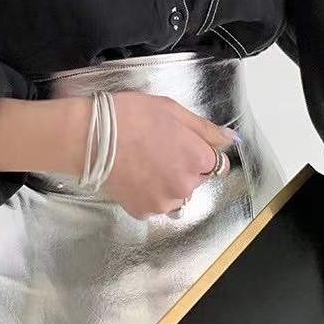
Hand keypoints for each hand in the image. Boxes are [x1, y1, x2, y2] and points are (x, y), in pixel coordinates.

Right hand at [100, 90, 233, 219]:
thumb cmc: (131, 116)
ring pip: (175, 195)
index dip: (199, 152)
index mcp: (198, 159)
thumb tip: (232, 140)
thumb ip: (206, 129)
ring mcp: (164, 202)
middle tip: (157, 149)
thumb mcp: (173, 111)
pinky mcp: (143, 211)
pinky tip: (134, 176)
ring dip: (167, 184)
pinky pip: (155, 205)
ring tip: (144, 164)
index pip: (216, 163)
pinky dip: (148, 194)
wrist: (91, 137)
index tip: (181, 144)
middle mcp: (186, 186)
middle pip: (195, 180)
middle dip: (183, 168)